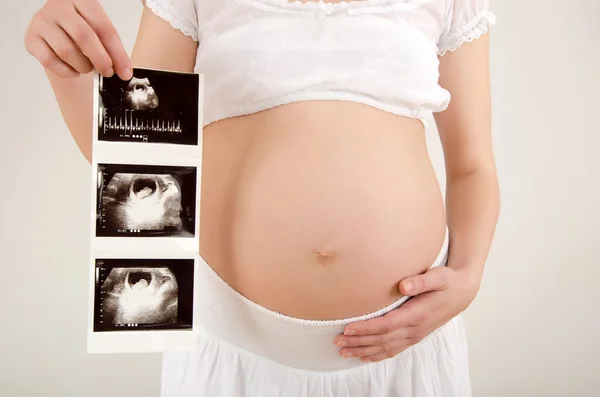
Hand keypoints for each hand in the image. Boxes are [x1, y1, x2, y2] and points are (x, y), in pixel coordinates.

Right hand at [24, 0, 131, 78]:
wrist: (55, 27)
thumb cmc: (82, 29)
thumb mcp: (98, 31)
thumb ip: (111, 48)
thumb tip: (125, 73)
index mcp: (81, 0)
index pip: (104, 27)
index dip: (117, 53)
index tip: (125, 72)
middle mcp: (59, 6)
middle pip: (84, 36)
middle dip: (100, 60)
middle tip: (107, 72)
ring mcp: (42, 20)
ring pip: (66, 50)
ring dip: (83, 66)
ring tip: (88, 68)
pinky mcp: (30, 37)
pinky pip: (49, 60)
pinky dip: (66, 71)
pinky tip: (74, 71)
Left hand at [334, 266, 480, 362]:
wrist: (463, 293)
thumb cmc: (448, 282)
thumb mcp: (439, 276)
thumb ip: (421, 281)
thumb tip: (403, 285)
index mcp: (418, 314)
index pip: (387, 325)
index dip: (366, 329)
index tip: (348, 328)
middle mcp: (415, 329)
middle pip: (382, 340)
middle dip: (358, 342)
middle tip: (337, 342)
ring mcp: (415, 335)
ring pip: (385, 348)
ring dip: (363, 351)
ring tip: (343, 352)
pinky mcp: (414, 337)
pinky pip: (393, 350)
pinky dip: (377, 355)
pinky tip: (363, 357)